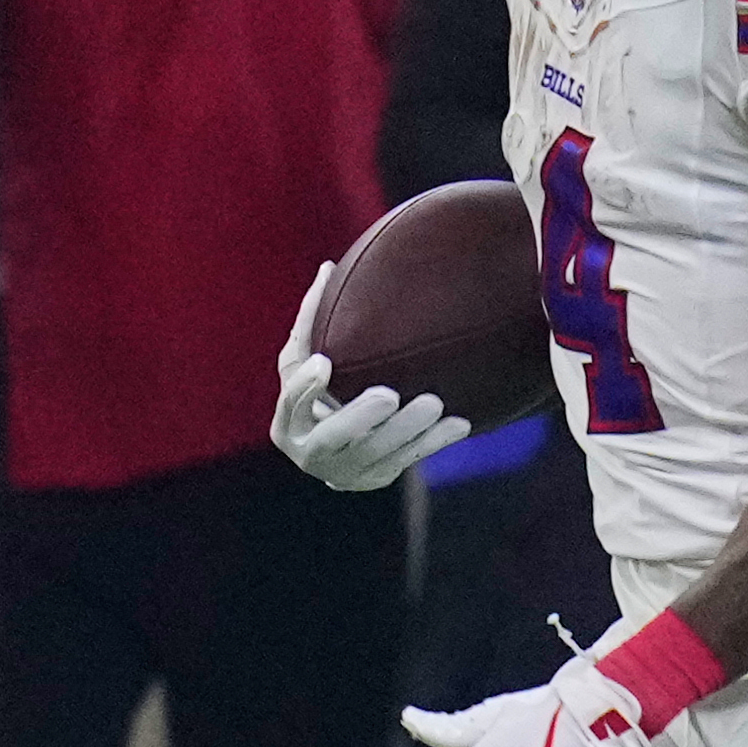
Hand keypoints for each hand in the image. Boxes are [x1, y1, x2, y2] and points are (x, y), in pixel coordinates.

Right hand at [270, 261, 471, 491]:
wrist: (340, 442)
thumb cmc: (323, 384)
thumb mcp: (307, 358)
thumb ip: (313, 321)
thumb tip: (329, 268)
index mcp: (287, 422)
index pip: (290, 404)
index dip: (304, 388)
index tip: (324, 363)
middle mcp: (311, 453)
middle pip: (333, 437)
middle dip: (360, 417)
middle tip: (389, 394)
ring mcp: (344, 472)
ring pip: (377, 455)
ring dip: (408, 430)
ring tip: (435, 403)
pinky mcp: (377, 477)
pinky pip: (407, 462)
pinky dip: (433, 442)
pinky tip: (460, 423)